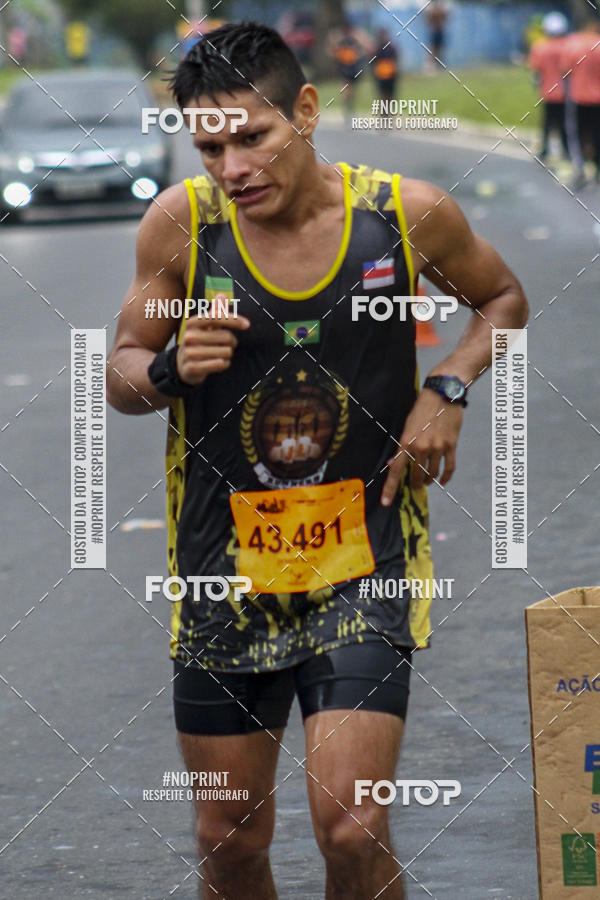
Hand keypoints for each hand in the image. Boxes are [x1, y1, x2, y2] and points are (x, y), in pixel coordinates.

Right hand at [176, 313, 249, 384]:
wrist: (182, 366)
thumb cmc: (198, 343)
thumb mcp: (205, 327)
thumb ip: (215, 312)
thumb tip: (222, 295)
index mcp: (192, 323)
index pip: (217, 317)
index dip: (234, 319)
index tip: (247, 324)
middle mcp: (189, 336)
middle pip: (226, 337)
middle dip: (232, 342)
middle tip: (226, 345)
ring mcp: (189, 352)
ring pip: (226, 352)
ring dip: (228, 354)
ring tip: (218, 355)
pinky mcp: (192, 367)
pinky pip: (220, 364)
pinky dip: (224, 364)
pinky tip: (217, 363)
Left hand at [380, 389, 462, 504]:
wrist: (443, 394)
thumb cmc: (422, 409)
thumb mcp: (407, 425)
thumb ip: (402, 446)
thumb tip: (394, 464)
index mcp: (406, 442)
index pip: (396, 470)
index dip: (390, 488)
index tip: (386, 502)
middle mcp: (421, 447)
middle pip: (416, 475)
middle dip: (414, 484)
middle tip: (414, 487)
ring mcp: (437, 447)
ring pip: (432, 474)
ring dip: (428, 481)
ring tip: (426, 482)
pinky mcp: (451, 445)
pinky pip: (448, 467)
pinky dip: (445, 477)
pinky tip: (442, 481)